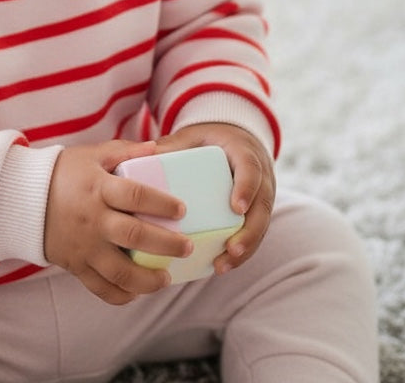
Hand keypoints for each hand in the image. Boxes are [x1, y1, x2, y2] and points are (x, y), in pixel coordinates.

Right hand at [43, 139, 192, 304]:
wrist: (22, 197)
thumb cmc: (62, 173)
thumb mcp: (90, 155)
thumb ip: (123, 152)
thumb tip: (156, 148)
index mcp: (97, 188)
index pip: (135, 195)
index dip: (161, 203)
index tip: (182, 209)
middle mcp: (92, 219)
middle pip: (134, 235)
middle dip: (166, 244)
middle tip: (186, 246)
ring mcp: (83, 246)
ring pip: (120, 271)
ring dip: (148, 279)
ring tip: (166, 277)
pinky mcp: (75, 265)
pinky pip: (100, 288)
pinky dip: (121, 295)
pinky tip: (137, 292)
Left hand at [152, 122, 275, 274]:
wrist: (234, 140)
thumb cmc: (209, 139)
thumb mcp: (193, 137)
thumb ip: (172, 145)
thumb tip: (142, 155)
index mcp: (245, 153)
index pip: (251, 170)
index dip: (247, 188)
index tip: (236, 208)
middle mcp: (260, 177)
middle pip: (262, 207)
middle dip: (249, 232)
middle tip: (231, 249)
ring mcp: (261, 197)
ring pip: (260, 226)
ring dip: (245, 249)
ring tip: (222, 266)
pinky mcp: (256, 213)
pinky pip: (255, 234)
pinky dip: (241, 253)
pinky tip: (222, 266)